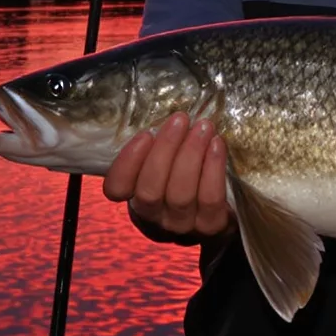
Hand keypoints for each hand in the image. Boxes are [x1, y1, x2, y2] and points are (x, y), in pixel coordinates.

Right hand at [103, 112, 231, 243]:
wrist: (219, 212)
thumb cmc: (184, 175)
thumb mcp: (163, 161)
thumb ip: (156, 145)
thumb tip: (161, 107)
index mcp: (133, 199)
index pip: (116, 188)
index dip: (127, 163)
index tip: (145, 134)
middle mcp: (153, 218)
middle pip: (149, 190)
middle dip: (165, 151)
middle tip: (180, 120)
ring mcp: (181, 226)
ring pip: (180, 195)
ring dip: (191, 155)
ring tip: (203, 127)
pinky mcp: (211, 228)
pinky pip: (210, 200)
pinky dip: (213, 169)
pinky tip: (217, 144)